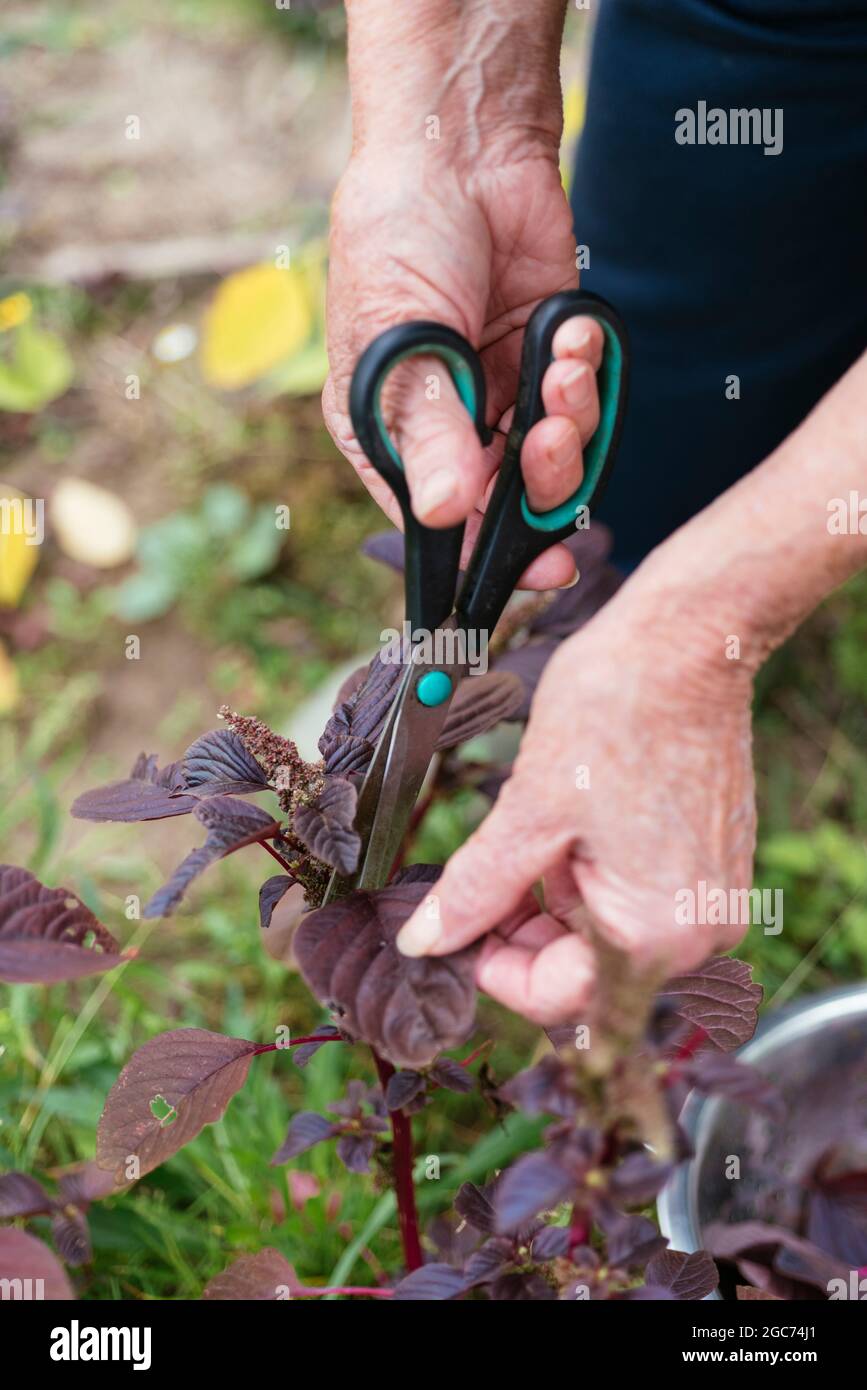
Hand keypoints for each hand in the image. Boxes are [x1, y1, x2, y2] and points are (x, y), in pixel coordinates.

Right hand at [324, 146, 602, 588]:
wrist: (461, 149)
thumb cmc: (399, 237)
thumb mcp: (403, 338)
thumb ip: (428, 427)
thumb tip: (444, 513)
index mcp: (389, 434)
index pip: (437, 524)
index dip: (483, 555)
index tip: (535, 570)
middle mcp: (446, 427)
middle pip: (505, 504)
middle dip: (542, 483)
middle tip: (552, 440)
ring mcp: (501, 396)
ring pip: (555, 459)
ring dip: (569, 419)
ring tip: (560, 364)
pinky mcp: (547, 362)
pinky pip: (584, 401)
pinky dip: (587, 373)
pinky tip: (570, 330)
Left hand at [396, 580, 757, 1022]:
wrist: (687, 639)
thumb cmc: (617, 712)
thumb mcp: (529, 810)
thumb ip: (477, 889)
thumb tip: (424, 941)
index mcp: (659, 934)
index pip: (555, 997)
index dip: (490, 965)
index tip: (449, 923)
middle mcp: (700, 933)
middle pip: (582, 972)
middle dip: (519, 930)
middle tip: (473, 876)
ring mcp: (710, 900)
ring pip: (603, 936)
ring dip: (550, 902)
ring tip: (527, 832)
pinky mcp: (711, 867)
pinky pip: (634, 901)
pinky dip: (587, 878)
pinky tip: (565, 826)